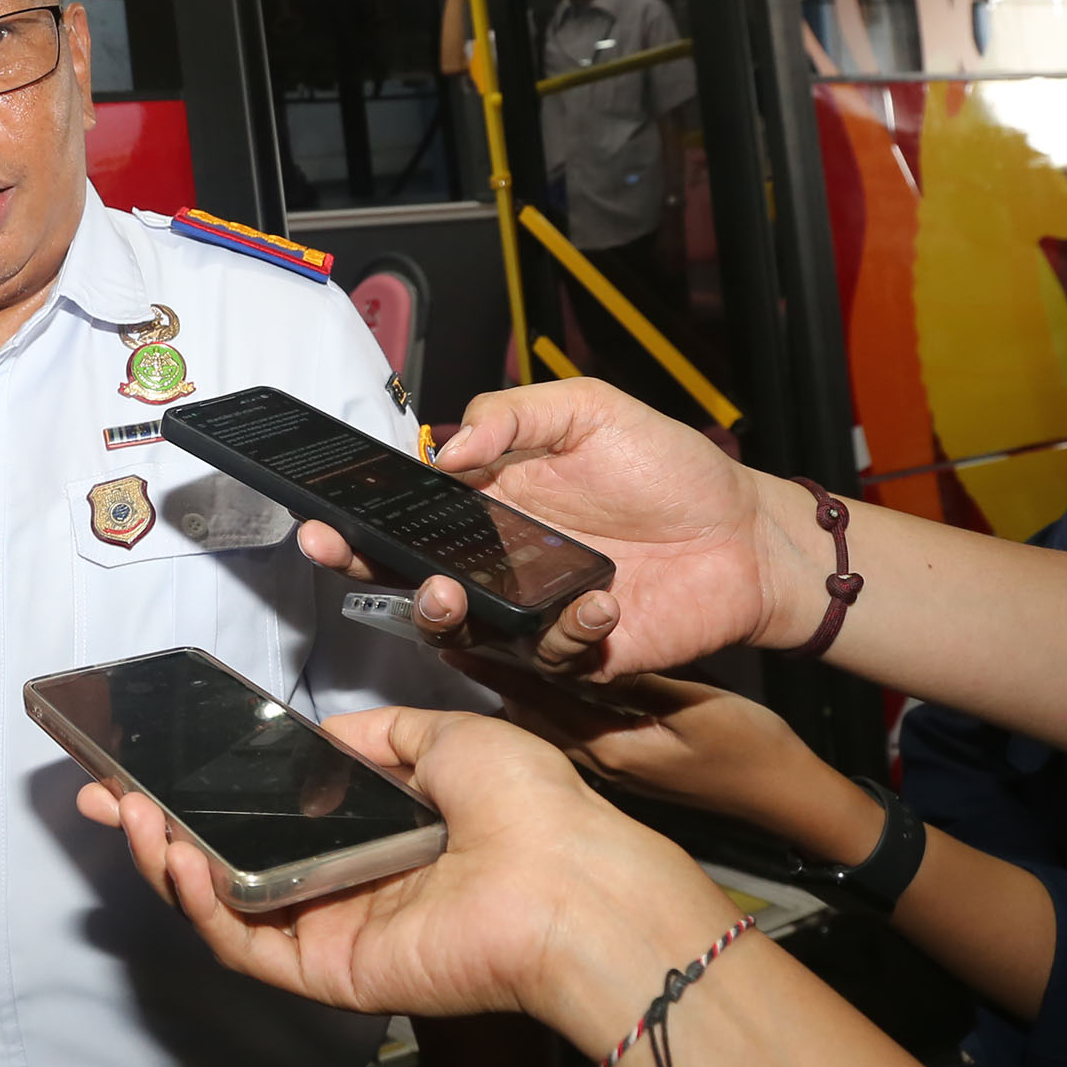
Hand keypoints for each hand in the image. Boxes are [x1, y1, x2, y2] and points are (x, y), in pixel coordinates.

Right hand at [77, 707, 733, 1048]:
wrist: (571, 882)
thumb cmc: (531, 810)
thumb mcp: (449, 738)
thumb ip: (378, 736)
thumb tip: (325, 734)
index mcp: (372, 834)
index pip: (268, 817)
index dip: (208, 791)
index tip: (156, 760)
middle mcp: (344, 885)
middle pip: (228, 863)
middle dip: (160, 827)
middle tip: (106, 792)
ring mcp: (331, 931)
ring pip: (223, 905)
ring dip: (168, 860)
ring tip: (133, 814)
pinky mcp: (328, 971)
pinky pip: (246, 944)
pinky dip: (202, 906)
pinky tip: (182, 857)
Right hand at [296, 377, 817, 678]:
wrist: (745, 532)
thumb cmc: (672, 470)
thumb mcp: (589, 410)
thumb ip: (513, 417)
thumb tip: (446, 445)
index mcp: (490, 502)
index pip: (406, 513)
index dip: (357, 517)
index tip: (322, 515)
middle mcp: (499, 562)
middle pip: (408, 575)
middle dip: (364, 568)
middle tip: (345, 555)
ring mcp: (531, 611)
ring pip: (460, 628)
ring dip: (442, 612)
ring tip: (449, 590)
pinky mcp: (575, 652)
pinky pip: (546, 655)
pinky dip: (565, 632)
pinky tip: (599, 601)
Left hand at [483, 661, 879, 861]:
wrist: (787, 797)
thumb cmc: (753, 750)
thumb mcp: (700, 705)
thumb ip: (641, 683)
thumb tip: (586, 656)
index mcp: (610, 745)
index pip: (536, 700)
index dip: (496, 664)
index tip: (458, 632)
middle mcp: (597, 759)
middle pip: (526, 713)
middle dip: (491, 674)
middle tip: (454, 630)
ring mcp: (607, 765)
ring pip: (542, 721)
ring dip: (513, 686)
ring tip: (480, 644)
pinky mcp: (621, 763)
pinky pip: (567, 728)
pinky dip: (544, 699)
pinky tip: (535, 673)